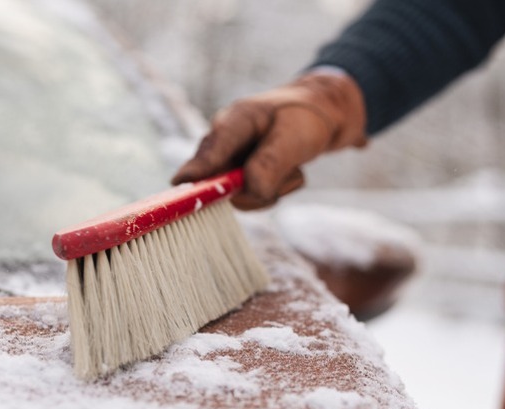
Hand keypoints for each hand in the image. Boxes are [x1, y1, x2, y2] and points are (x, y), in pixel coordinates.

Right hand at [172, 71, 367, 209]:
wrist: (325, 115)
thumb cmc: (307, 118)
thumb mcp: (294, 137)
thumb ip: (270, 164)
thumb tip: (247, 191)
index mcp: (235, 120)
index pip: (211, 149)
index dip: (195, 170)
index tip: (179, 184)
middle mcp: (226, 141)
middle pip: (220, 179)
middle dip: (255, 186)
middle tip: (290, 172)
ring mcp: (232, 159)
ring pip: (241, 194)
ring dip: (272, 189)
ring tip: (292, 167)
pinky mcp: (241, 174)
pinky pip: (253, 197)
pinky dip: (275, 190)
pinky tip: (288, 171)